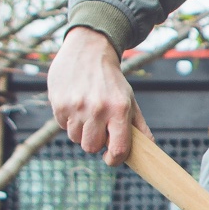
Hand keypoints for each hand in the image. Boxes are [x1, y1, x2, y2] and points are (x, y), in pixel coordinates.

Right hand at [49, 26, 146, 164]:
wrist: (88, 50)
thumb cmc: (111, 80)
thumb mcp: (129, 99)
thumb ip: (138, 126)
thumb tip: (149, 149)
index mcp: (119, 109)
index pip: (118, 149)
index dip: (114, 159)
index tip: (110, 157)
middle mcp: (98, 109)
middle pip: (91, 147)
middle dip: (95, 141)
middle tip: (98, 126)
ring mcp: (76, 106)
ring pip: (76, 138)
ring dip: (81, 130)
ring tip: (86, 112)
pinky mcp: (59, 103)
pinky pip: (62, 125)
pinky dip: (68, 119)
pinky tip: (75, 103)